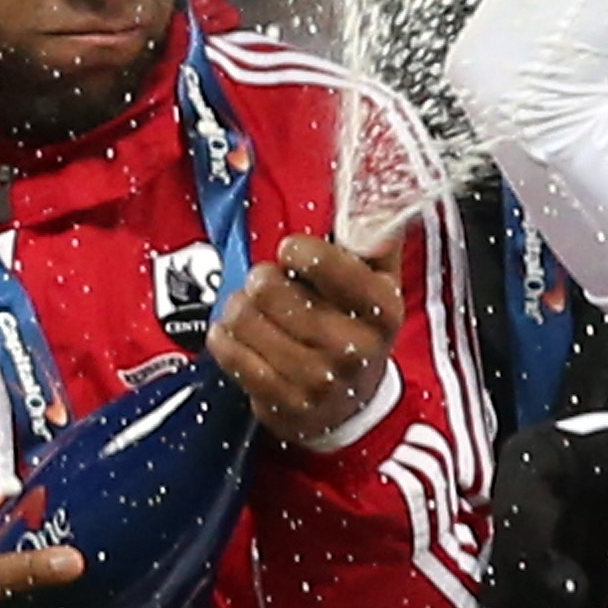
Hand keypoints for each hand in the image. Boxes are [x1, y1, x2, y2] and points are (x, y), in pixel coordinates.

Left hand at [209, 235, 404, 446]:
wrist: (352, 410)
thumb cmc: (358, 333)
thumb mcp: (380, 288)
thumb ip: (375, 242)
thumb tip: (371, 197)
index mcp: (382, 310)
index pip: (323, 261)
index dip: (296, 250)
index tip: (293, 254)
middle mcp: (353, 347)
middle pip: (269, 287)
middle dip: (260, 280)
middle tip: (268, 287)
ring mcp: (318, 378)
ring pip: (243, 317)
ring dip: (239, 308)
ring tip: (253, 312)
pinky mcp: (283, 401)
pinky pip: (229, 352)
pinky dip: (225, 338)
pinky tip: (239, 337)